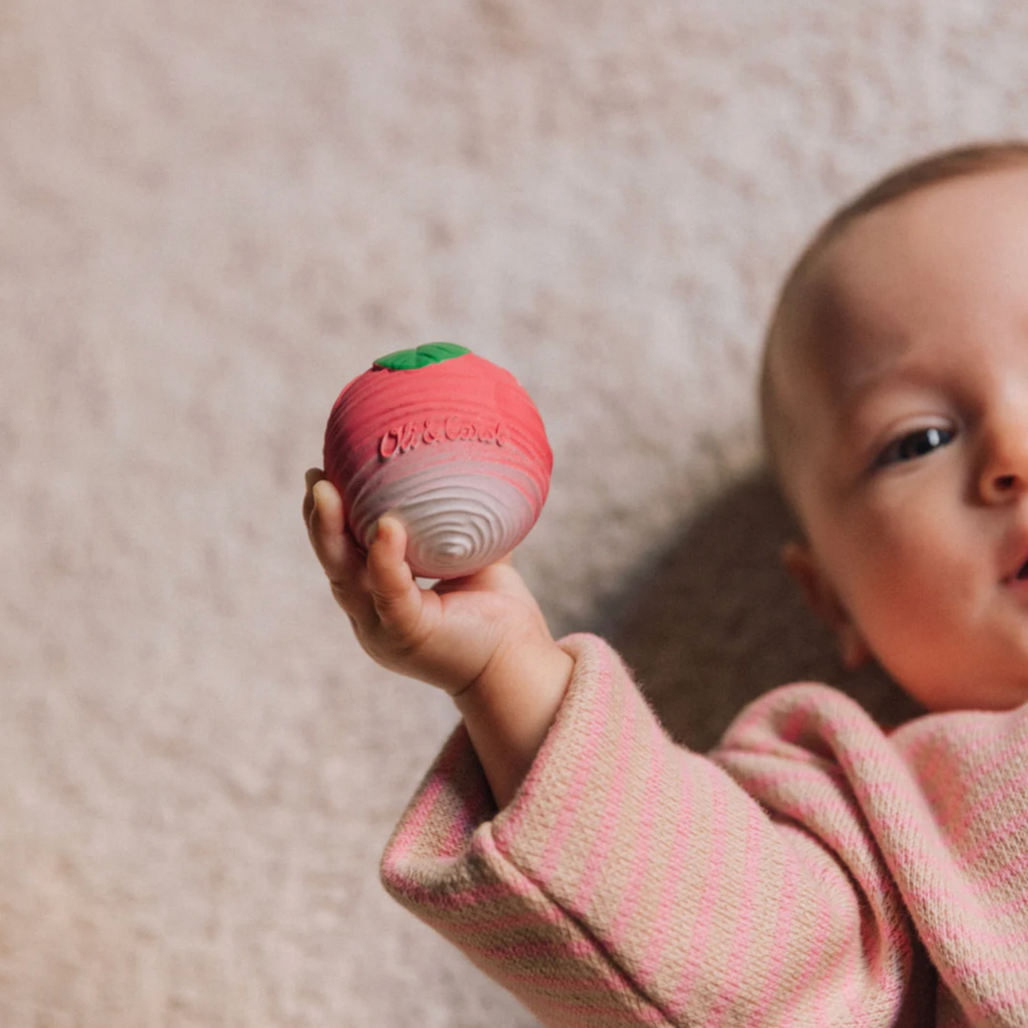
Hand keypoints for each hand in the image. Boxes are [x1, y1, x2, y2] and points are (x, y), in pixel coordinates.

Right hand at [302, 469, 560, 696]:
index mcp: (381, 599)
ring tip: (326, 491)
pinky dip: (384, 558)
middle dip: (318, 519)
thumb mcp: (475, 560)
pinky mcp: (407, 635)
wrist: (518, 665)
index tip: (322, 475)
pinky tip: (386, 526)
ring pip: (345, 577)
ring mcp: (384, 629)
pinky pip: (389, 591)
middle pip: (333, 563)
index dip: (328, 517)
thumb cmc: (497, 615)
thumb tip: (471, 468)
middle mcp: (373, 616)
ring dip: (330, 532)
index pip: (344, 554)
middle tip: (315, 476)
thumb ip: (463, 524)